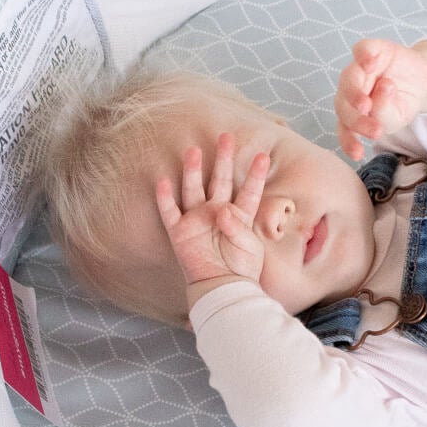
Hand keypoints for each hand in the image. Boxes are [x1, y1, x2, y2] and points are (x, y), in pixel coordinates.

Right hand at [155, 132, 269, 288]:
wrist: (222, 289)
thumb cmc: (241, 269)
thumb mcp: (249, 246)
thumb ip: (238, 227)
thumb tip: (221, 211)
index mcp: (240, 216)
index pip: (249, 190)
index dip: (255, 174)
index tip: (262, 156)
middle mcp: (217, 213)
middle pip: (219, 180)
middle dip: (223, 159)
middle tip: (226, 137)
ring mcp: (197, 221)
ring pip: (194, 189)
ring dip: (194, 170)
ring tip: (195, 150)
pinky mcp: (180, 233)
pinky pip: (169, 211)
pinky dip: (165, 197)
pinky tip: (163, 180)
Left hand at [334, 38, 426, 159]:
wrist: (421, 79)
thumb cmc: (403, 102)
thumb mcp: (398, 117)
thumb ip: (384, 113)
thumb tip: (381, 92)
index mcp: (352, 112)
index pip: (344, 128)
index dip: (349, 141)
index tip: (358, 155)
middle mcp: (350, 91)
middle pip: (343, 105)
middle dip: (357, 120)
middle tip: (376, 131)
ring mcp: (359, 69)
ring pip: (349, 79)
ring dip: (356, 93)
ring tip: (368, 105)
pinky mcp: (371, 50)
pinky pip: (361, 49)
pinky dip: (364, 56)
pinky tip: (371, 63)